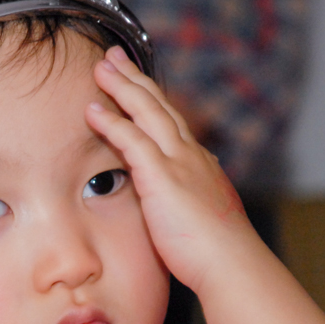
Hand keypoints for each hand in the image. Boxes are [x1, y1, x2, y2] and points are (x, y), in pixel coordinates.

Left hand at [86, 46, 248, 294]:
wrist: (232, 266)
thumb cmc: (218, 255)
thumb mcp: (208, 217)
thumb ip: (197, 200)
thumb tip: (197, 194)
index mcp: (200, 165)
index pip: (172, 124)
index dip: (153, 101)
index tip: (138, 84)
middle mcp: (192, 156)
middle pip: (160, 106)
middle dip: (136, 79)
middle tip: (115, 57)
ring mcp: (179, 163)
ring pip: (147, 112)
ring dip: (122, 86)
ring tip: (101, 67)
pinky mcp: (163, 178)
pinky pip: (132, 140)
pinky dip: (111, 122)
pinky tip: (92, 110)